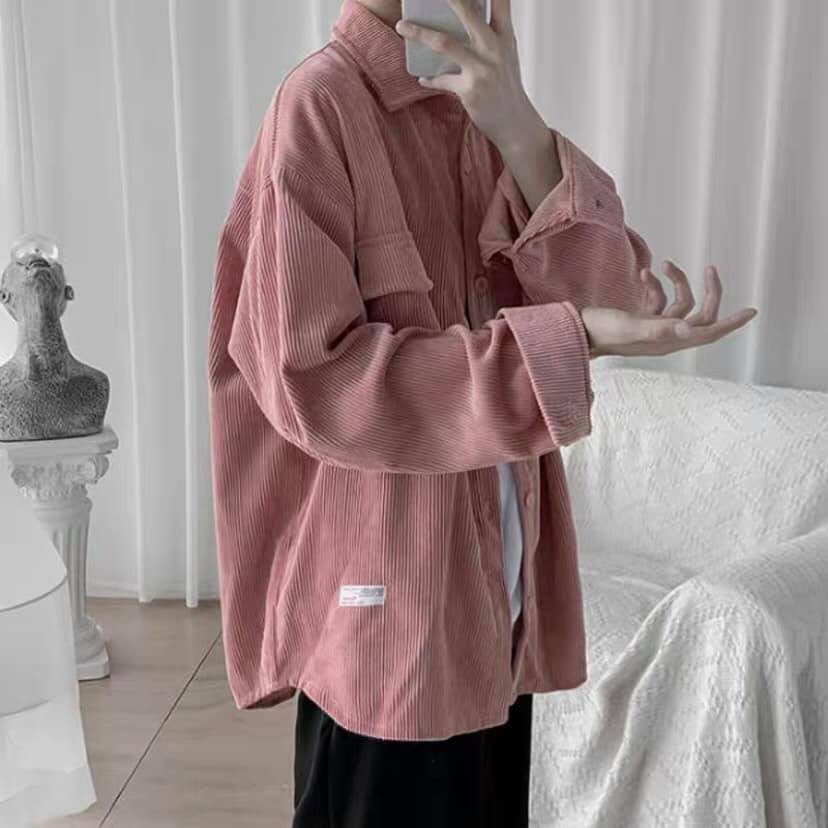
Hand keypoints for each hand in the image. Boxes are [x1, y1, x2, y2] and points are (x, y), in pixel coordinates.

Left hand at [395, 0, 538, 151]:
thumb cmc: (506, 87)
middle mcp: (494, 49)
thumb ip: (490, 34)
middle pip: (468, 13)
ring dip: (419, 33)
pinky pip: (441, 80)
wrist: (514, 122)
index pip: (501, 2)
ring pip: (444, 43)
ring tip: (401, 25)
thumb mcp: (506, 54)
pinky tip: (422, 77)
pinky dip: (429, 79)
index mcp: (505, 36)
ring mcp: (481, 69)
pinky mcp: (469, 90)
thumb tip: (464, 17)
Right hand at [580, 261, 757, 357]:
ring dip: (674, 281)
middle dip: (706, 290)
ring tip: (663, 264)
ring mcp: (653, 328)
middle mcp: (665, 336)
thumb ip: (659, 327)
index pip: (709, 332)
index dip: (732, 322)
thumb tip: (689, 327)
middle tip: (710, 268)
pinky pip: (659, 300)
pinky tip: (643, 273)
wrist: (576, 331)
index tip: (752, 311)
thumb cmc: (599, 331)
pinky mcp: (641, 320)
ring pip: (679, 303)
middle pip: (700, 314)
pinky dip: (655, 284)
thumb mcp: (629, 326)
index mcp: (667, 341)